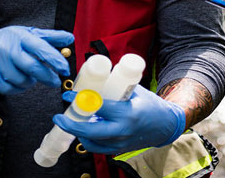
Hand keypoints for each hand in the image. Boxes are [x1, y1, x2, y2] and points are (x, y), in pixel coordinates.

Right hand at [0, 26, 73, 94]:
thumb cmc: (7, 40)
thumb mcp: (28, 33)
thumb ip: (50, 37)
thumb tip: (69, 38)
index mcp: (20, 36)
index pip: (40, 48)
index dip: (55, 59)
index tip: (65, 68)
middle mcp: (8, 48)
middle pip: (32, 67)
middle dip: (47, 77)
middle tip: (54, 81)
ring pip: (22, 80)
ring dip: (30, 82)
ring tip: (28, 75)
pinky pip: (10, 89)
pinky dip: (17, 88)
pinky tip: (17, 81)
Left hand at [54, 84, 185, 153]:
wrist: (164, 125)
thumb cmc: (150, 105)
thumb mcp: (134, 90)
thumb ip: (115, 86)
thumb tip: (95, 74)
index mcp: (127, 112)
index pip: (98, 106)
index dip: (80, 100)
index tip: (68, 94)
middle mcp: (122, 130)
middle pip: (90, 131)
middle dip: (71, 125)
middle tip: (59, 117)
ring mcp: (120, 143)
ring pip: (91, 142)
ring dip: (78, 131)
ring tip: (71, 120)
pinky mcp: (118, 150)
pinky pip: (97, 147)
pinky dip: (87, 139)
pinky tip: (83, 129)